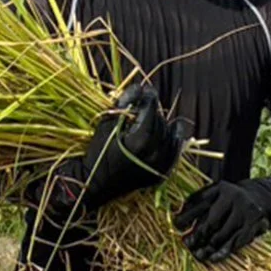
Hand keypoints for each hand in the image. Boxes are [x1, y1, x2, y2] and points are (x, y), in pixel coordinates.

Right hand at [77, 83, 185, 210]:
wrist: (95, 184)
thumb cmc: (97, 152)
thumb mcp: (107, 124)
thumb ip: (124, 104)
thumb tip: (140, 86)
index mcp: (140, 140)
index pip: (151, 110)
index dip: (149, 97)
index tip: (146, 91)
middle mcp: (154, 153)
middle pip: (161, 121)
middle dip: (152, 112)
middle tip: (142, 108)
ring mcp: (160, 165)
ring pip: (170, 135)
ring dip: (162, 124)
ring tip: (150, 120)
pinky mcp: (162, 173)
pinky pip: (175, 152)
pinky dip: (173, 140)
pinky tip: (170, 130)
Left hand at [173, 180, 270, 264]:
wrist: (260, 199)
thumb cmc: (228, 202)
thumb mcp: (215, 197)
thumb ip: (198, 207)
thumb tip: (177, 224)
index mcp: (220, 188)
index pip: (199, 202)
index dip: (186, 216)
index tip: (177, 226)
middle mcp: (234, 196)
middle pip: (211, 221)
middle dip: (198, 236)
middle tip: (188, 245)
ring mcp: (245, 210)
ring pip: (222, 234)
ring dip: (208, 247)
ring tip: (198, 255)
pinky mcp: (255, 223)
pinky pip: (235, 242)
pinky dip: (223, 252)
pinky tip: (213, 258)